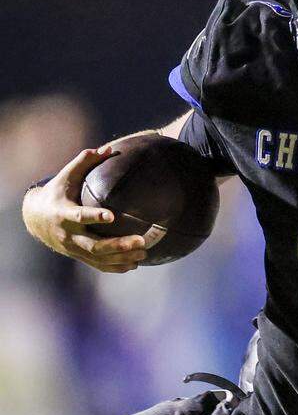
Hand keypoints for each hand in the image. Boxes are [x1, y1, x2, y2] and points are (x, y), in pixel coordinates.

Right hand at [22, 147, 147, 272]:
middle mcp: (68, 235)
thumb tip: (108, 148)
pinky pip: (98, 265)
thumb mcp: (66, 176)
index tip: (111, 216)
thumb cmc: (57, 193)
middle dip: (118, 245)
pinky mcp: (78, 256)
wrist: (36, 219)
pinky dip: (115, 267)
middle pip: (94, 245)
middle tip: (142, 241)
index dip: (94, 217)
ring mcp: (73, 248)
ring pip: (98, 258)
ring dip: (122, 257)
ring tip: (144, 253)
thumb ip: (85, 161)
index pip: (79, 217)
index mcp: (64, 214)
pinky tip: (134, 264)